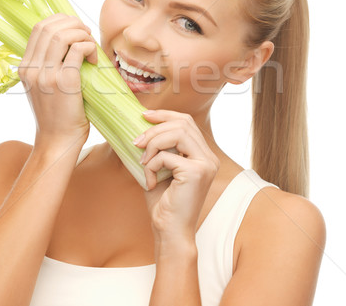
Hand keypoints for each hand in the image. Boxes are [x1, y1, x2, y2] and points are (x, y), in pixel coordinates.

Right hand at [18, 14, 97, 150]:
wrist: (57, 141)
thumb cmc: (57, 115)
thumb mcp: (42, 87)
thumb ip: (47, 66)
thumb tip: (69, 41)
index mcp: (24, 67)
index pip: (39, 28)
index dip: (60, 20)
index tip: (75, 28)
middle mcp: (31, 69)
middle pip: (49, 27)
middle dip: (73, 23)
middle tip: (87, 34)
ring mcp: (46, 75)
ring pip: (63, 35)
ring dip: (82, 34)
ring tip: (91, 45)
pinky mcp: (64, 82)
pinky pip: (77, 50)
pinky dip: (89, 47)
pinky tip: (94, 59)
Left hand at [135, 110, 219, 240]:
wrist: (169, 231)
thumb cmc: (163, 203)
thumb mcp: (159, 168)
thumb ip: (158, 148)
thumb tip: (140, 125)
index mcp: (203, 154)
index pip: (187, 121)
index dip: (165, 114)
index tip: (144, 115)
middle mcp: (209, 157)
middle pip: (183, 123)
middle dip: (155, 129)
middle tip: (136, 142)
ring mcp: (205, 164)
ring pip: (177, 133)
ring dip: (153, 143)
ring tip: (142, 161)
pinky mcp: (196, 172)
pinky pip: (167, 156)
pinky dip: (151, 165)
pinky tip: (150, 181)